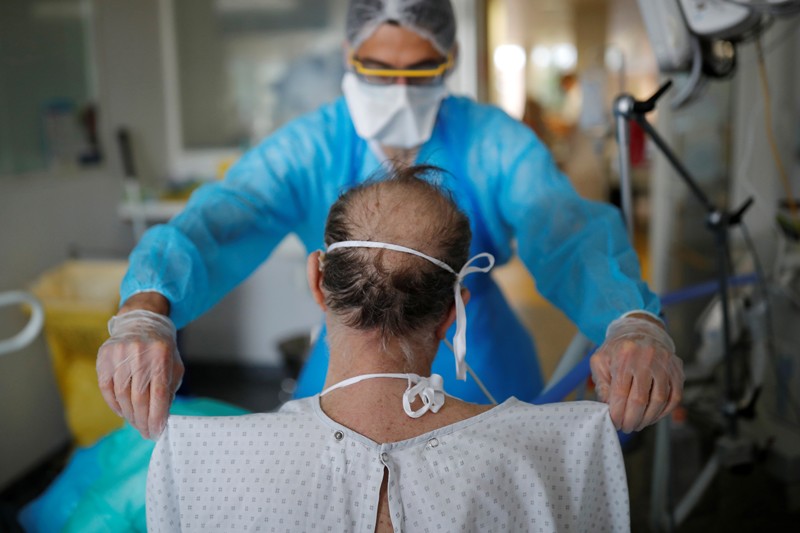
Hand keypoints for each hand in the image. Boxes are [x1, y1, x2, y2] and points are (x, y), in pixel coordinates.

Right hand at [97, 300, 182, 439]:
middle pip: (139, 398)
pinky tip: (123, 412)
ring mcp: (119, 354)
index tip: (156, 433)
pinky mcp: (104, 356)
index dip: (156, 417)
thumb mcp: (173, 365)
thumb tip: (160, 419)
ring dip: (129, 414)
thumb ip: (169, 389)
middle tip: (145, 432)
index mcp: (161, 355)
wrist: (142, 321)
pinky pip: (106, 388)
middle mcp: (139, 353)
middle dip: (142, 420)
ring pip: (121, 395)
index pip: (159, 394)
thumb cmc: (162, 349)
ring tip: (136, 423)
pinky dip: (114, 404)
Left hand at [590, 315, 683, 432]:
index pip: (620, 393)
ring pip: (659, 400)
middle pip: (640, 399)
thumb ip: (602, 384)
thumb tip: (608, 408)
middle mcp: (647, 358)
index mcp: (624, 355)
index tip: (614, 423)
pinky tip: (653, 416)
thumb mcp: (600, 361)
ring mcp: (665, 363)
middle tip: (626, 428)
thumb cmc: (617, 349)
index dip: (617, 413)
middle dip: (632, 419)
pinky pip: (674, 397)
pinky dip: (664, 411)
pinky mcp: (677, 369)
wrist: (641, 330)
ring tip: (638, 424)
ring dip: (648, 418)